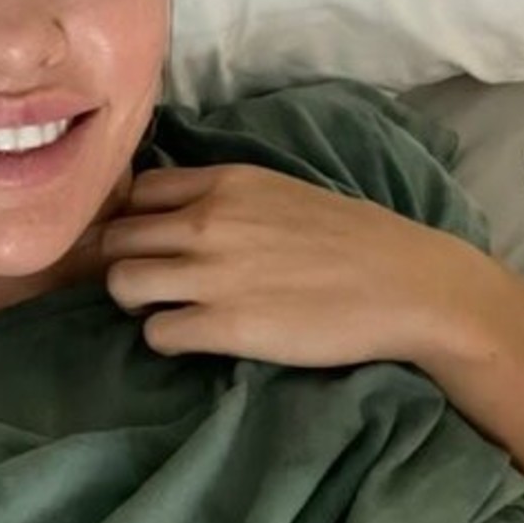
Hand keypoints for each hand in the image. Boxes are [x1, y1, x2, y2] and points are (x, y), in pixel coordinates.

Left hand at [99, 163, 465, 366]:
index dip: (134, 218)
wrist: (407, 286)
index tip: (147, 240)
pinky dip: (165, 340)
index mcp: (227, 182)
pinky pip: (155, 334)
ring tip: (166, 311)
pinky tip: (194, 339)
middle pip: (116, 237)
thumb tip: (182, 216)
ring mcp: (212, 274)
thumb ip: (228, 199)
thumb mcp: (283, 193)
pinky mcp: (224, 327)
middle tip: (149, 282)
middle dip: (122, 261)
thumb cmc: (355, 240)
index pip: (138, 190)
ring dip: (135, 302)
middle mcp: (208, 221)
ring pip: (122, 284)